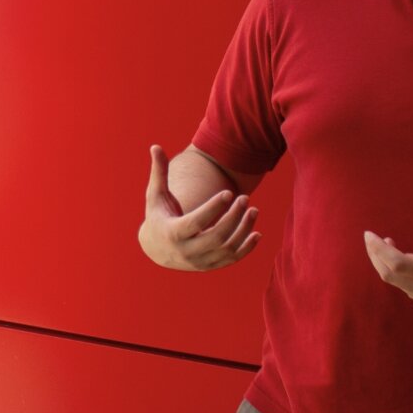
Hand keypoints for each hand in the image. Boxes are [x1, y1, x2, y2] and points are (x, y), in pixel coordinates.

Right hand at [140, 144, 259, 270]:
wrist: (156, 248)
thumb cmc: (158, 215)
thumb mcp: (156, 195)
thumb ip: (159, 172)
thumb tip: (156, 146)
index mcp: (172, 232)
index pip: (197, 222)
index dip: (214, 207)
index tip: (228, 191)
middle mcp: (186, 251)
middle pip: (216, 237)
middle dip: (233, 217)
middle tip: (245, 198)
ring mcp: (199, 261)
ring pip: (227, 248)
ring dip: (243, 229)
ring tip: (253, 209)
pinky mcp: (209, 266)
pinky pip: (232, 259)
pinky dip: (246, 248)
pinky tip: (256, 232)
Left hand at [363, 194, 412, 322]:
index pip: (398, 265)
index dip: (379, 250)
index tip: (369, 234)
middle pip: (391, 276)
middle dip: (376, 256)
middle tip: (370, 237)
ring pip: (399, 285)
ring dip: (387, 265)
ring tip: (385, 244)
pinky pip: (410, 291)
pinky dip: (399, 275)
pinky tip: (404, 261)